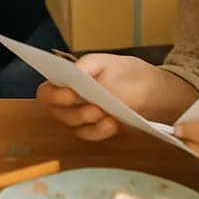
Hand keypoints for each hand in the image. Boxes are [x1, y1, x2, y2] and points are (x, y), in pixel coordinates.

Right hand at [36, 53, 159, 140]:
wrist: (152, 92)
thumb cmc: (124, 72)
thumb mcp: (107, 63)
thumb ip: (88, 66)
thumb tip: (74, 72)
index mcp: (66, 79)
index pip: (46, 91)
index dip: (54, 95)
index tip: (71, 93)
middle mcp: (68, 100)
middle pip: (57, 113)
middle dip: (74, 112)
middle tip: (94, 108)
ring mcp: (81, 117)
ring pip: (73, 126)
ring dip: (88, 121)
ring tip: (105, 114)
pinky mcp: (95, 130)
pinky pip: (90, 135)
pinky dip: (100, 131)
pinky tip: (112, 123)